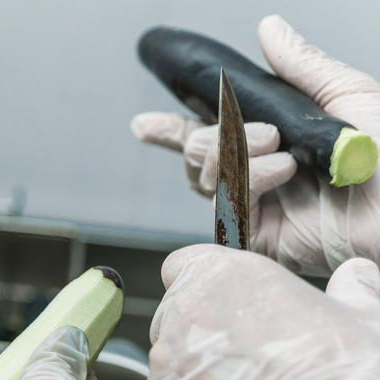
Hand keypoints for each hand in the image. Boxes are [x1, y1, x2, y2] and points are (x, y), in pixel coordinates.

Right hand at [131, 15, 379, 275]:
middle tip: (257, 130)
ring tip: (276, 146)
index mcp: (274, 140)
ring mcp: (256, 206)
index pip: (209, 134)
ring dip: (234, 154)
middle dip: (209, 136)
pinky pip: (227, 205)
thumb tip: (267, 29)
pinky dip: (249, 181)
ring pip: (205, 178)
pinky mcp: (257, 237)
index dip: (172, 130)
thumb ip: (300, 66)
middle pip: (196, 155)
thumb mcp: (347, 94)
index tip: (145, 124)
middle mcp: (258, 174)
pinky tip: (281, 172)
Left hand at [141, 244, 379, 379]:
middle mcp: (182, 316)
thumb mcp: (363, 320)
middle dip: (200, 336)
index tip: (223, 304)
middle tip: (244, 363)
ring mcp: (163, 366)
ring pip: (168, 367)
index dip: (202, 285)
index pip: (184, 266)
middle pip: (175, 318)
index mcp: (223, 277)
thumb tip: (355, 277)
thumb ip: (350, 293)